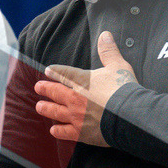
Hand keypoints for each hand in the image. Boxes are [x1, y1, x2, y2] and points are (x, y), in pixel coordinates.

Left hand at [34, 31, 136, 146]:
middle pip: (54, 93)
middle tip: (37, 87)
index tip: (47, 70)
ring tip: (39, 107)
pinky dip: (58, 131)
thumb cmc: (124, 89)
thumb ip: (109, 51)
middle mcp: (74, 98)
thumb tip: (105, 34)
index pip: (63, 73)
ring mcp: (75, 116)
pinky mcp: (80, 133)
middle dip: (45, 89)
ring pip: (54, 112)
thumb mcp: (118, 66)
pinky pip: (64, 132)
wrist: (129, 115)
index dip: (54, 71)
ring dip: (46, 109)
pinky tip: (54, 130)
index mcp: (82, 80)